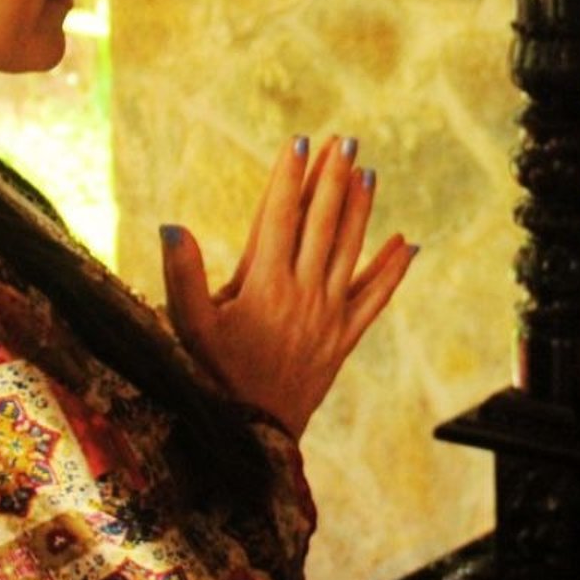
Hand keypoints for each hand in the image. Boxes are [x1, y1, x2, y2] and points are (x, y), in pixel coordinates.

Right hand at [160, 135, 414, 438]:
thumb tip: (173, 226)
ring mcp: (327, 315)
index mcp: (262, 285)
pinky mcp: (343, 338)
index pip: (278, 216)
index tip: (299, 140)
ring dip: (361, 210)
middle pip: (321, 224)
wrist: (250, 439)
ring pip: (350, 251)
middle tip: (346, 141)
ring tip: (369, 173)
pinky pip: (374, 298)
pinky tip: (407, 243)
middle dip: (333, 179)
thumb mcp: (188, 329)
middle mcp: (301, 293)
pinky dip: (392, 270)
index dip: (289, 176)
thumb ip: (181, 276)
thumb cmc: (208, 380)